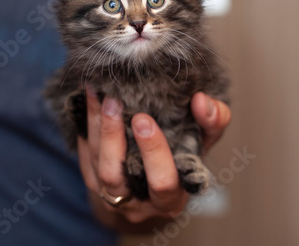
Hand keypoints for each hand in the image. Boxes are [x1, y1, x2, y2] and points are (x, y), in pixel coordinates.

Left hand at [77, 86, 230, 227]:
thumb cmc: (183, 158)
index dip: (153, 153)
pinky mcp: (94, 184)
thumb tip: (202, 101)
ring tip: (100, 95)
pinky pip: (85, 159)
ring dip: (96, 129)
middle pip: (118, 177)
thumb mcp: (204, 142)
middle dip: (114, 138)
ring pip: (97, 166)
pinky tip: (89, 102)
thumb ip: (213, 122)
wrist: (154, 178)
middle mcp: (139, 203)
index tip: (144, 119)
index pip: (163, 182)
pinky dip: (85, 129)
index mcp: (172, 197)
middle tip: (114, 102)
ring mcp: (113, 196)